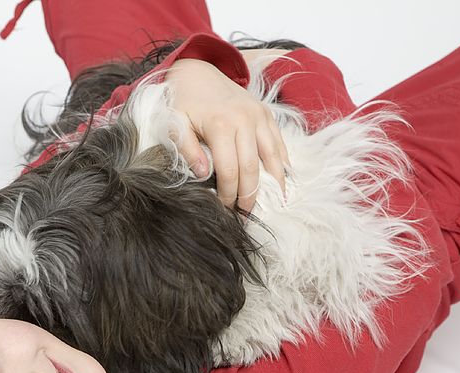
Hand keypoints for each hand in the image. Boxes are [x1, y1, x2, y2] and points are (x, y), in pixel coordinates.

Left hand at [164, 58, 289, 212]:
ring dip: (273, 184)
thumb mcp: (176, 124)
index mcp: (221, 125)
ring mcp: (259, 116)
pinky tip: (282, 182)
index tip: (224, 209)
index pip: (229, 171)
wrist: (199, 70)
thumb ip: (187, 149)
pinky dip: (283, 164)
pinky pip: (280, 143)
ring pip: (273, 158)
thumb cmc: (184, 101)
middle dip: (250, 195)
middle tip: (246, 214)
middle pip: (253, 169)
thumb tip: (203, 174)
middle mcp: (245, 121)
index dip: (228, 194)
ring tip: (272, 204)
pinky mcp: (267, 114)